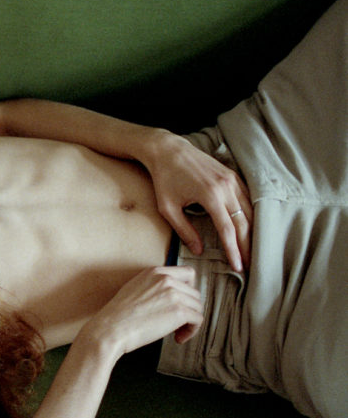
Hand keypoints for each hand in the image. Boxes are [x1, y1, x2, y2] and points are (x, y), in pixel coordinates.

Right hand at [76, 266, 203, 359]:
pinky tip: (178, 338)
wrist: (111, 329)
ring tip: (175, 332)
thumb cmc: (118, 315)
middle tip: (175, 322)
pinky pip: (198, 320)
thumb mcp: (134, 288)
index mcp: (155, 272)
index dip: (189, 289)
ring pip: (198, 307)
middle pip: (195, 293)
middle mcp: (166, 279)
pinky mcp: (179, 311)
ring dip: (189, 322)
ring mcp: (174, 294)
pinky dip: (191, 331)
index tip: (183, 301)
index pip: (188, 273)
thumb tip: (171, 295)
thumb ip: (154, 286)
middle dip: (188, 309)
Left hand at [142, 132, 251, 271]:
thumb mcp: (168, 208)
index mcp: (210, 196)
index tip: (238, 267)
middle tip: (251, 265)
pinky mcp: (233, 176)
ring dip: (253, 232)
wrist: (169, 150)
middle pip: (244, 222)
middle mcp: (226, 187)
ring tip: (253, 250)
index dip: (234, 250)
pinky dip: (251, 215)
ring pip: (250, 211)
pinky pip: (248, 199)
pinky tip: (251, 228)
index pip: (227, 230)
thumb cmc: (164, 179)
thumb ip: (184, 230)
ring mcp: (232, 180)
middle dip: (248, 246)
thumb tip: (199, 250)